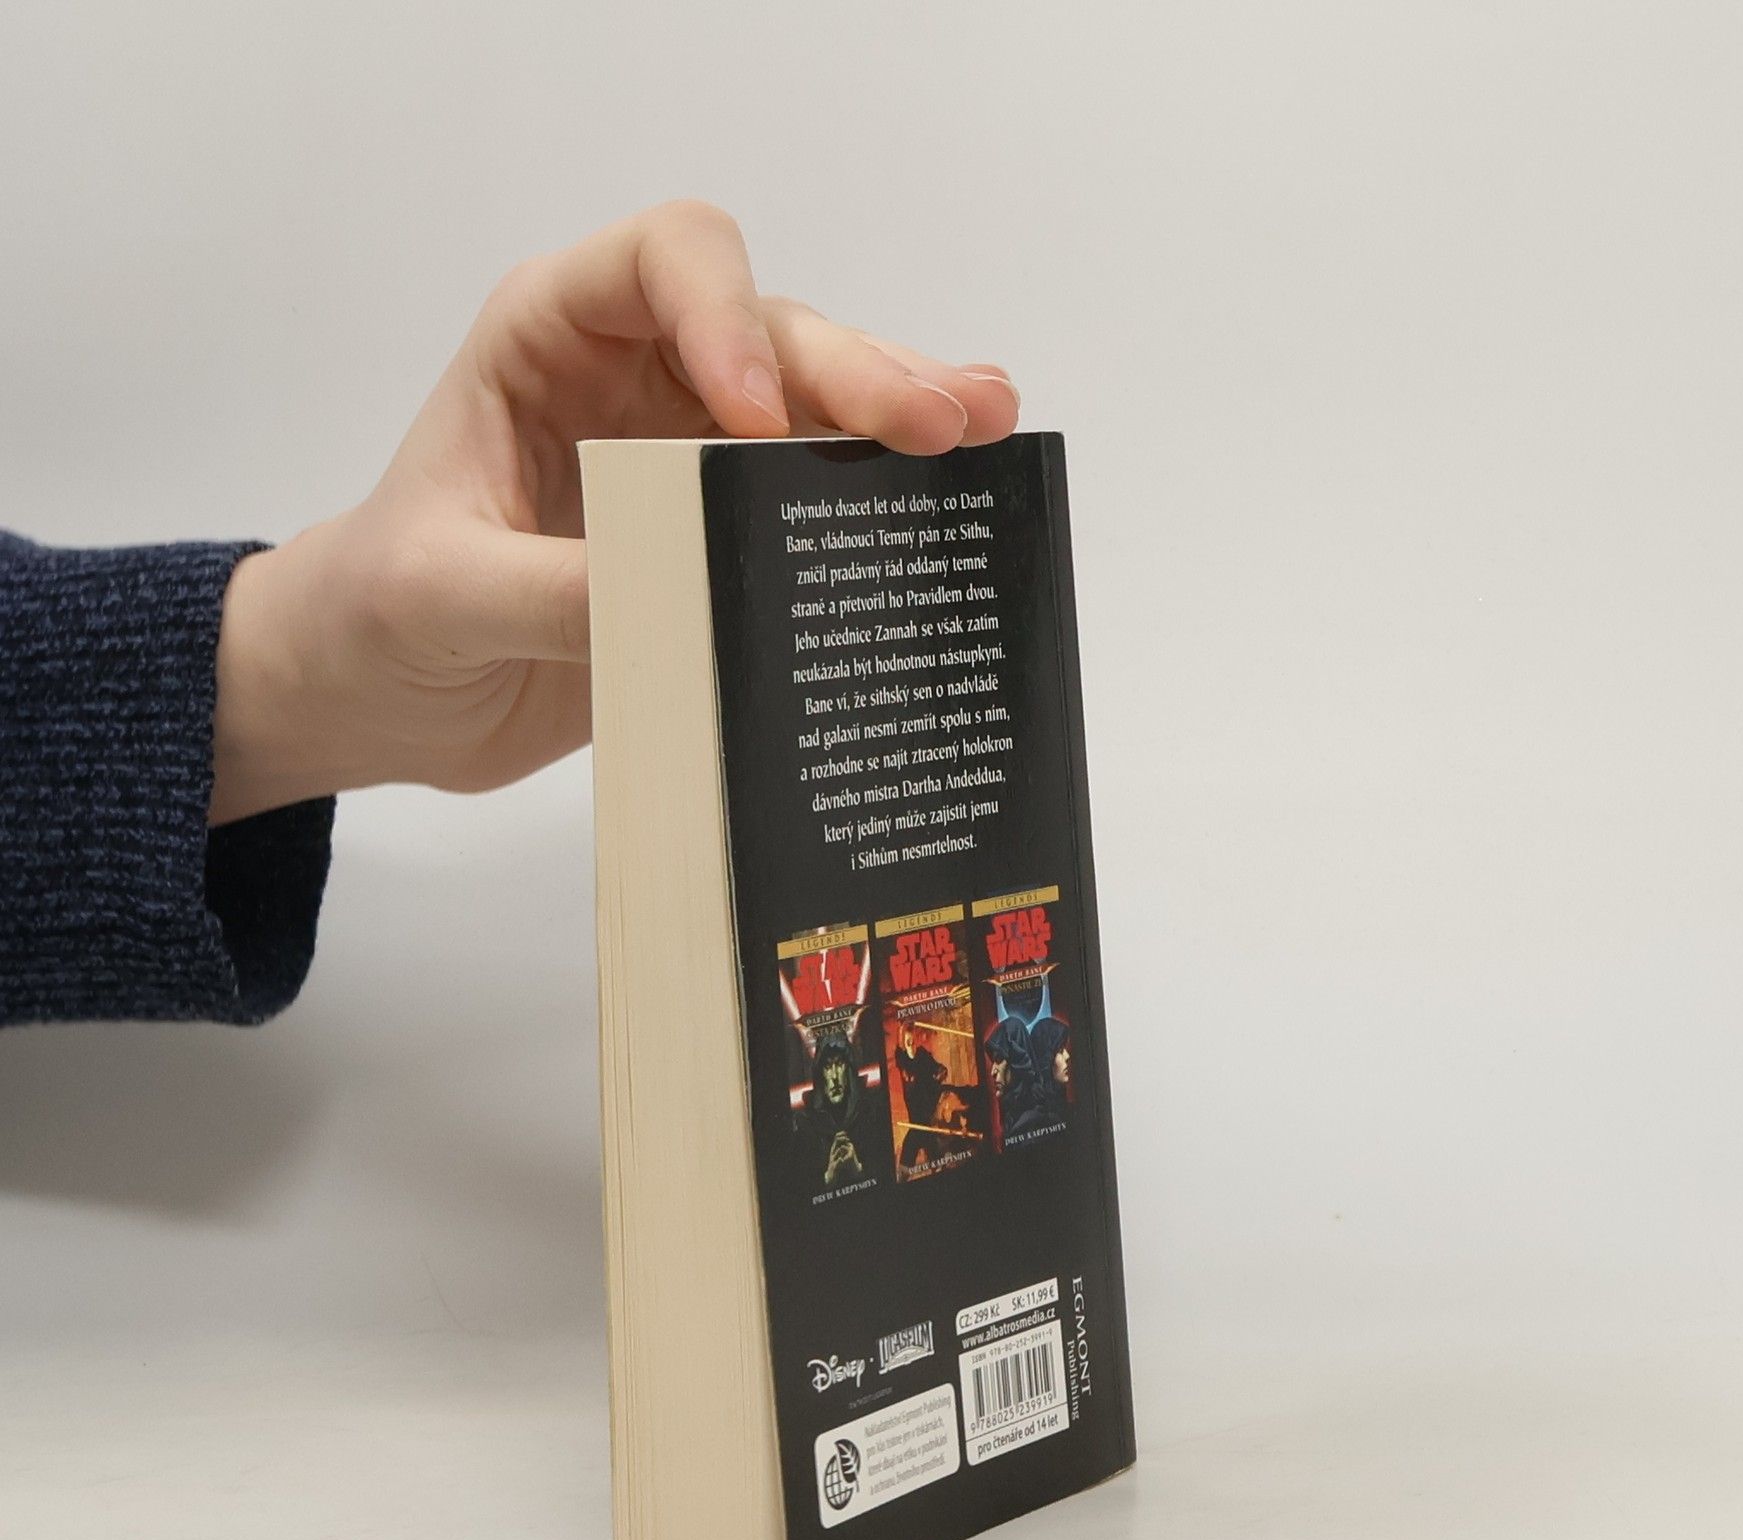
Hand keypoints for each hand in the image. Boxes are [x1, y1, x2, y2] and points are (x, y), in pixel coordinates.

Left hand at [209, 200, 1020, 824]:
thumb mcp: (442, 596)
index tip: (756, 421)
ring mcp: (693, 453)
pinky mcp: (727, 535)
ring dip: (901, 417)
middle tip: (942, 424)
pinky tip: (963, 490)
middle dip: (858, 373)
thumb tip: (695, 598)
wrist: (383, 696)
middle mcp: (639, 374)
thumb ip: (553, 589)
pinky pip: (820, 499)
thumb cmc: (378, 614)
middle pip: (773, 332)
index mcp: (551, 339)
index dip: (726, 319)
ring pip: (820, 404)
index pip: (661, 264)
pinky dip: (887, 496)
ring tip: (987, 432)